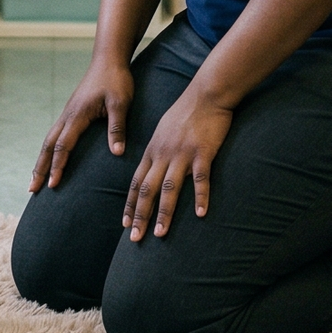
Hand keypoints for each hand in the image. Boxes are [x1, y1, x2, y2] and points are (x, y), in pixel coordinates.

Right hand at [30, 60, 133, 192]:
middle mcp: (68, 115)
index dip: (57, 166)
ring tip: (35, 179)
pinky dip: (49, 149)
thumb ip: (117, 127)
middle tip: (32, 190)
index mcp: (77, 115)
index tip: (53, 184)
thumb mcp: (120, 103)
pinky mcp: (72, 111)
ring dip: (41, 160)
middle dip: (40, 168)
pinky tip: (50, 158)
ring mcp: (68, 113)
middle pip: (48, 146)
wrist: (109, 58)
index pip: (63, 145)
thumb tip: (116, 153)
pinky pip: (55, 134)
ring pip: (49, 140)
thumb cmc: (116, 80)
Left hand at [123, 89, 232, 239]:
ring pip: (169, 188)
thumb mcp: (163, 129)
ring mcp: (182, 154)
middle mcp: (163, 154)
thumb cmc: (186, 111)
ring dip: (164, 213)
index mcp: (153, 151)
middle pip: (147, 190)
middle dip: (139, 216)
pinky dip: (200, 197)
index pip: (136, 182)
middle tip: (135, 239)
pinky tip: (201, 214)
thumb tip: (151, 166)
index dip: (130, 204)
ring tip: (160, 234)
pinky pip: (200, 179)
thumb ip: (157, 150)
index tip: (125, 224)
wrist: (206, 93)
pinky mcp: (203, 152)